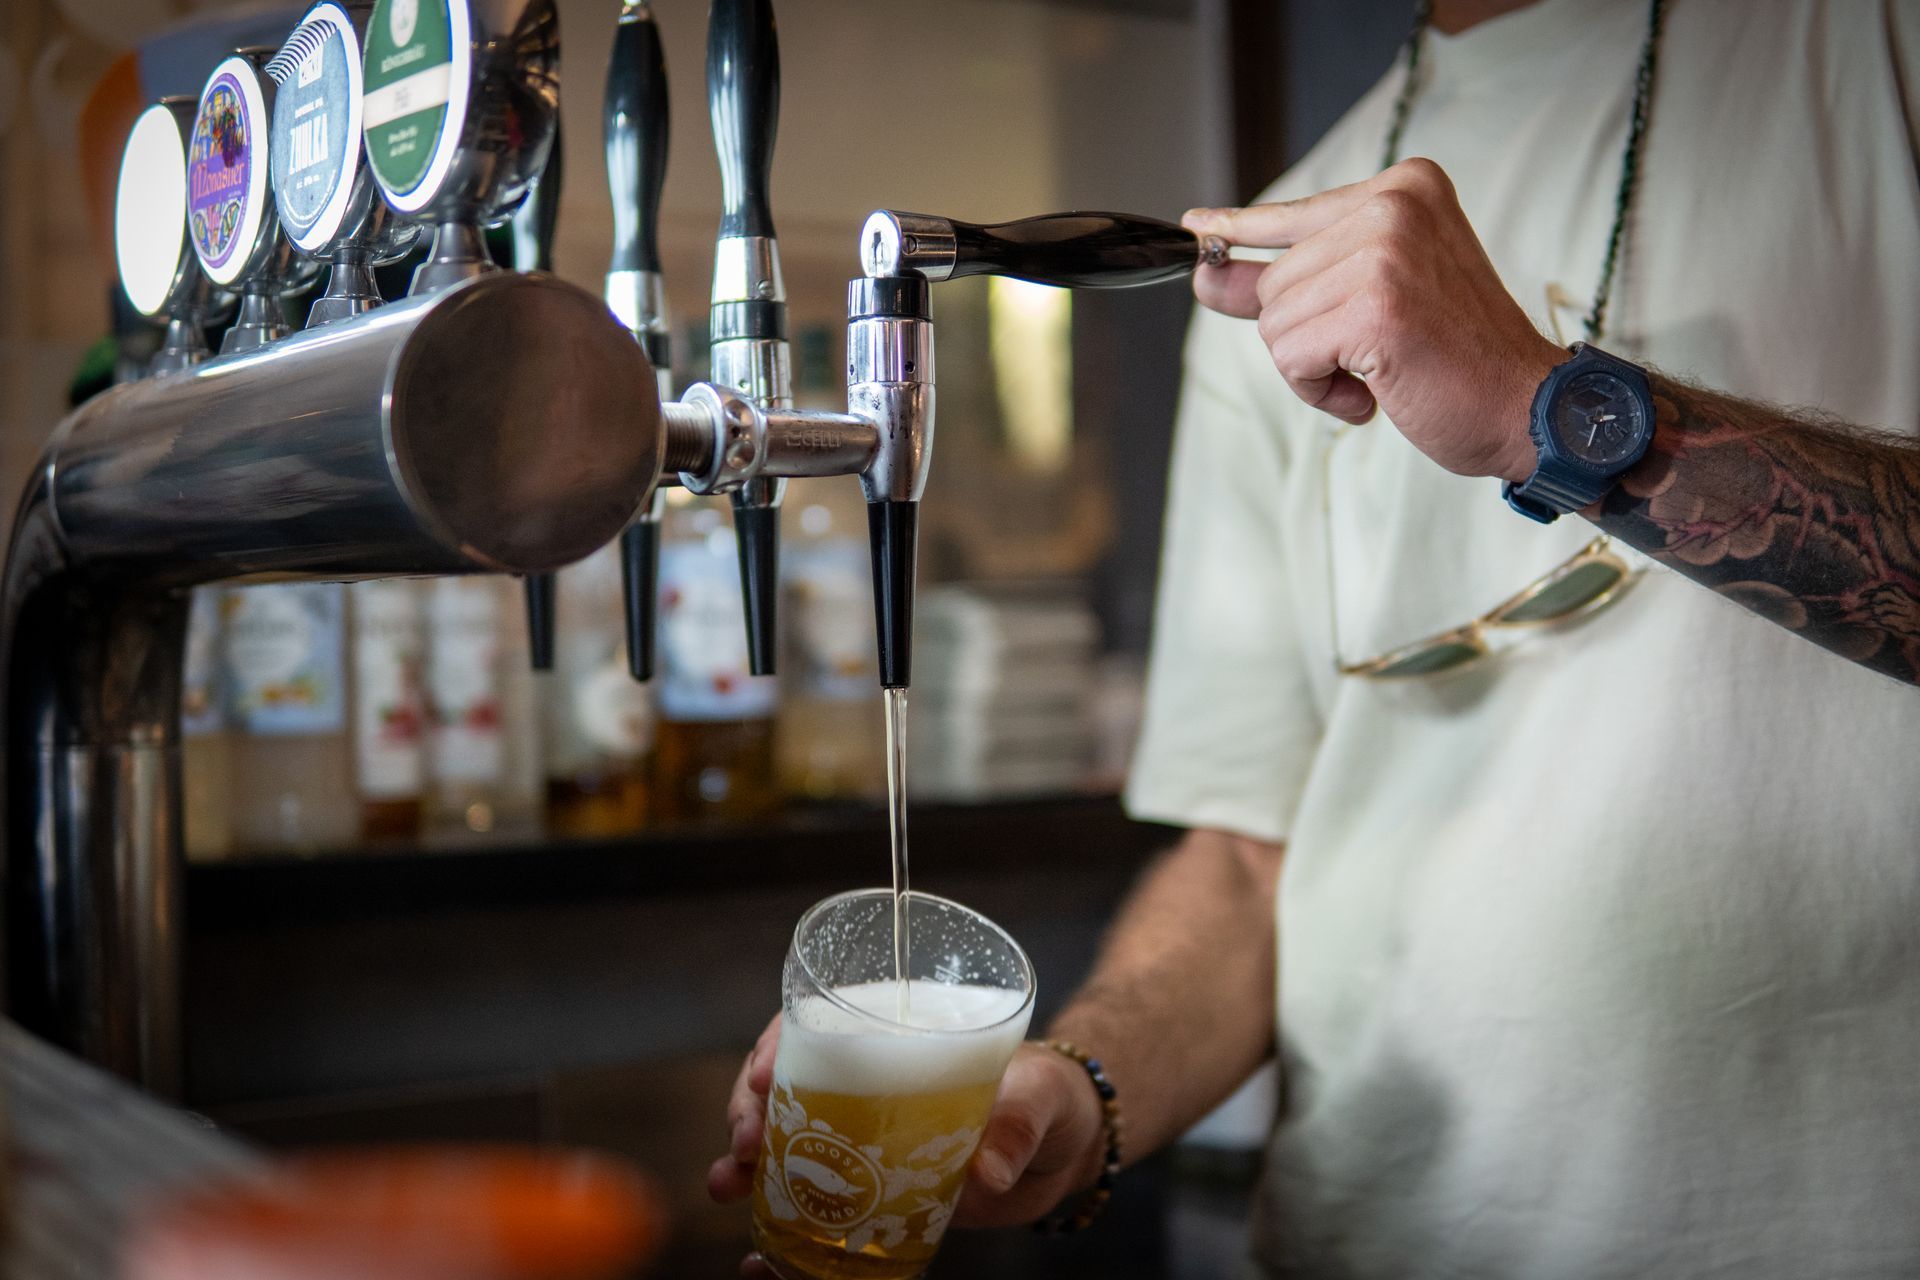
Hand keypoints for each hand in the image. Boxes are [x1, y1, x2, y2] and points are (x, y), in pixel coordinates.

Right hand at [708, 1026, 1105, 1247]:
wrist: (1064, 1149)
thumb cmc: (1049, 1097)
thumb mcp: (1040, 1097)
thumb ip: (1018, 1124)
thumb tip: (989, 1170)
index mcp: (894, 1040)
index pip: (818, 1025)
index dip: (780, 1042)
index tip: (766, 1075)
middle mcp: (866, 1088)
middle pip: (784, 1087)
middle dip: (748, 1109)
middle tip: (747, 1142)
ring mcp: (862, 1144)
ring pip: (781, 1146)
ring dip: (742, 1165)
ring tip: (725, 1185)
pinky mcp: (871, 1197)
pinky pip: (811, 1211)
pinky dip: (777, 1235)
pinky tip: (758, 1259)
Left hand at [1184, 157, 1565, 483]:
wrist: (1528, 406)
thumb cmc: (1457, 358)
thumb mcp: (1368, 301)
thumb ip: (1289, 283)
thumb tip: (1204, 275)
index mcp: (1404, 189)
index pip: (1293, 214)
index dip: (1242, 231)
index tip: (1199, 225)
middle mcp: (1395, 206)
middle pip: (1275, 280)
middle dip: (1305, 333)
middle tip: (1372, 354)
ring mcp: (1386, 254)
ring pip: (1274, 321)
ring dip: (1313, 366)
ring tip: (1379, 370)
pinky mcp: (1375, 308)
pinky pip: (1290, 356)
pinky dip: (1319, 389)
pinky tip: (1372, 392)